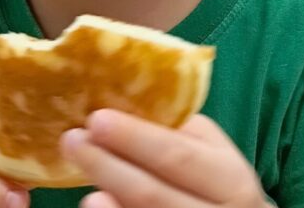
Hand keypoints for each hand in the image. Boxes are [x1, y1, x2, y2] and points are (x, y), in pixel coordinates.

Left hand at [60, 112, 265, 207]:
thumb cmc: (217, 183)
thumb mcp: (212, 154)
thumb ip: (180, 135)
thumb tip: (124, 106)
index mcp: (231, 178)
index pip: (178, 156)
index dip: (136, 138)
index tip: (97, 118)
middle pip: (153, 193)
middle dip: (110, 165)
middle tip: (73, 140)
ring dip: (109, 195)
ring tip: (77, 172)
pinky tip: (94, 203)